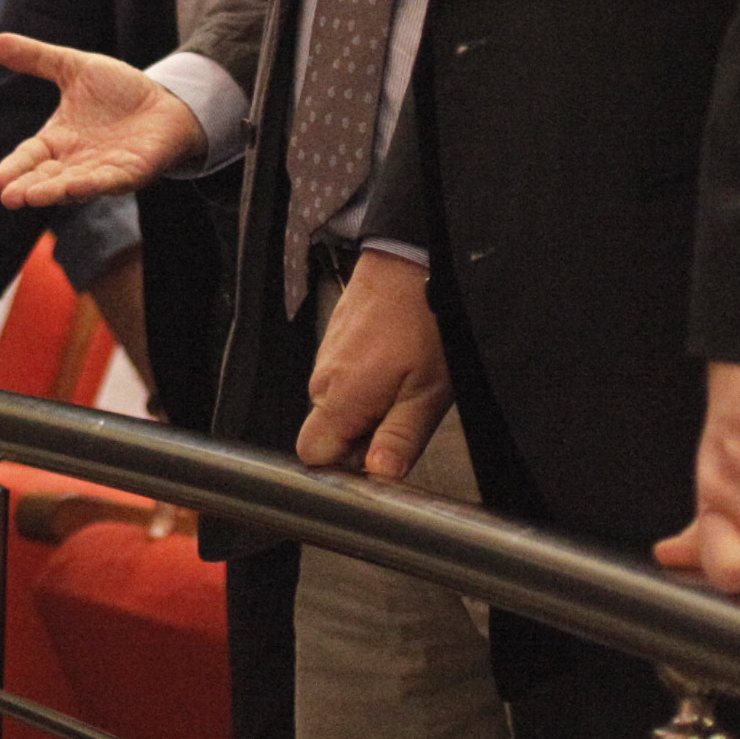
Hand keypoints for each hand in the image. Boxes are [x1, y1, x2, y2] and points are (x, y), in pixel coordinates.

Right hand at [0, 32, 201, 204]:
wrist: (166, 100)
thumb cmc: (119, 91)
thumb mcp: (75, 68)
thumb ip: (38, 58)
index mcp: (59, 140)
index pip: (30, 157)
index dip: (14, 168)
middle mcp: (76, 161)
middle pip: (46, 178)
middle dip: (28, 188)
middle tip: (8, 197)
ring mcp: (102, 170)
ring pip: (73, 186)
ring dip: (53, 192)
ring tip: (31, 197)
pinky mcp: (130, 172)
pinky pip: (108, 182)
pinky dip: (90, 186)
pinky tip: (74, 188)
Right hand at [293, 252, 451, 478]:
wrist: (412, 261)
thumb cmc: (425, 324)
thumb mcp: (426, 393)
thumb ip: (399, 439)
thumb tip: (378, 477)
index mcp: (340, 399)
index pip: (313, 455)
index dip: (344, 467)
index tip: (376, 458)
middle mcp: (322, 379)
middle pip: (328, 432)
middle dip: (362, 436)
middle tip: (404, 415)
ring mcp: (325, 357)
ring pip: (337, 406)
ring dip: (366, 408)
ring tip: (404, 385)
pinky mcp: (334, 341)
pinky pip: (342, 379)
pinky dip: (364, 382)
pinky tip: (394, 365)